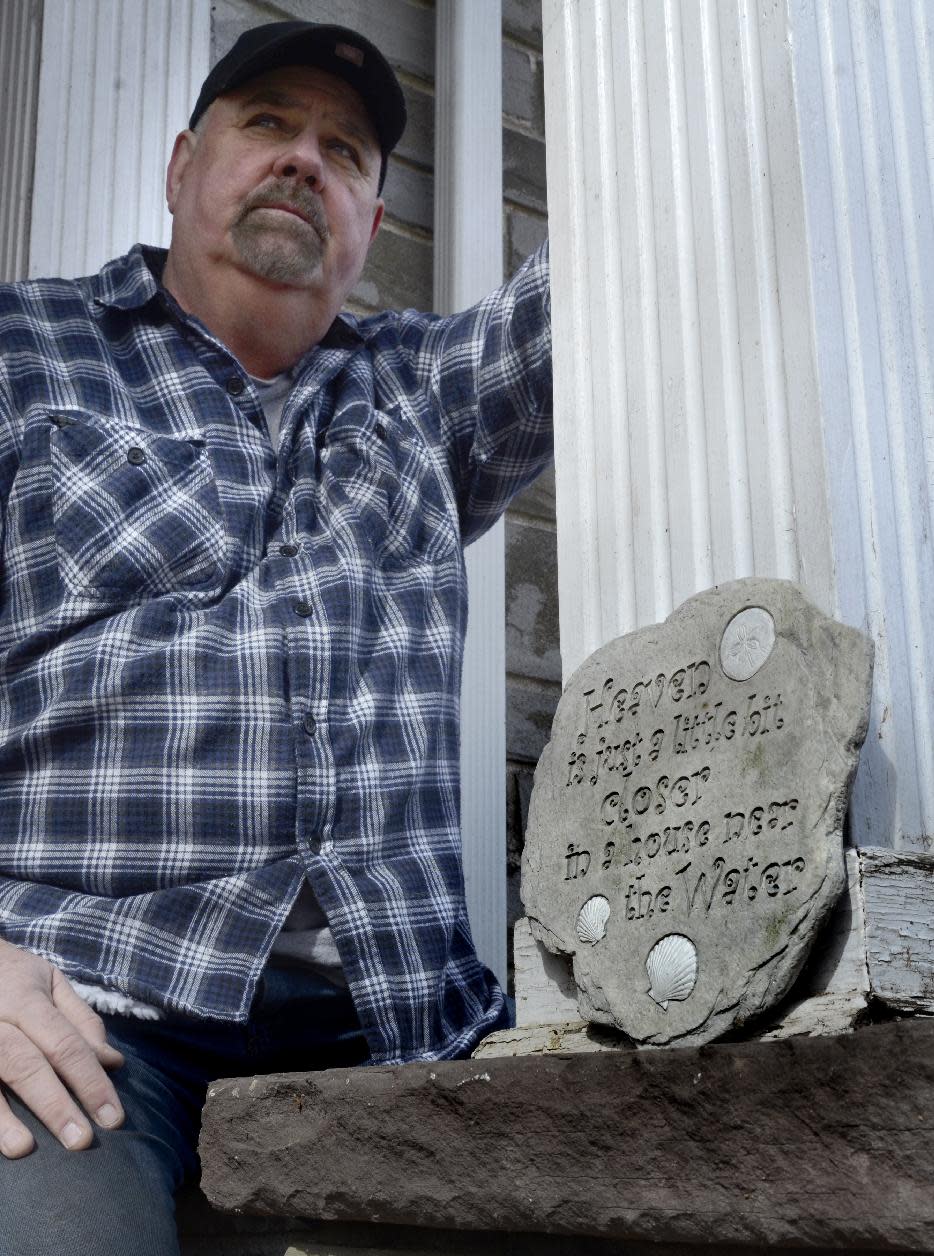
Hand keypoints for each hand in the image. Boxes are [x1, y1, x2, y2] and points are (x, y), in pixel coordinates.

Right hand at [0, 939, 124, 1156]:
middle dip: (54, 1104)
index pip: (65, 1045)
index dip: (90, 1082)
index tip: (112, 1117)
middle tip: (81, 1141)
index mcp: (25, 1000)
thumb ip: (80, 1021)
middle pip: (26, 1065)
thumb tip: (112, 1062)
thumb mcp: (49, 982)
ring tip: (22, 1149)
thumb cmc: (11, 977)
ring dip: (3, 1118)